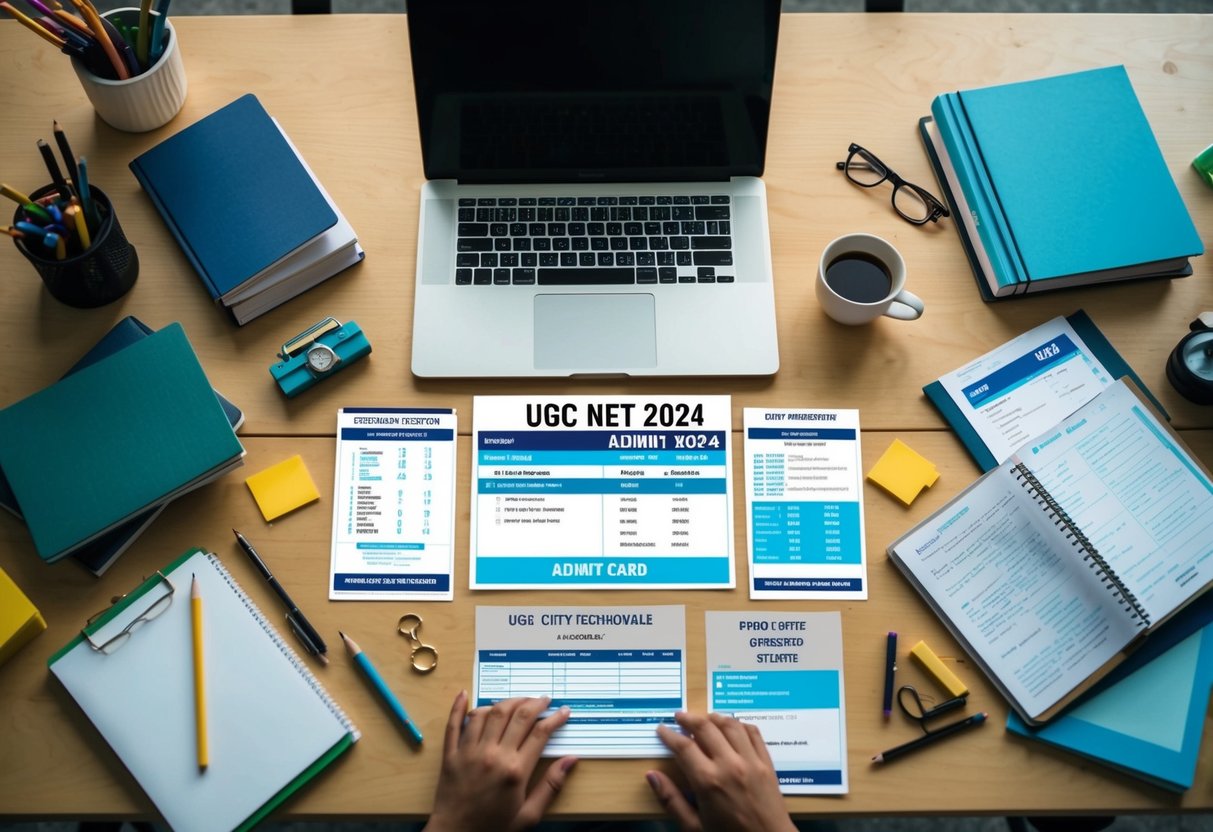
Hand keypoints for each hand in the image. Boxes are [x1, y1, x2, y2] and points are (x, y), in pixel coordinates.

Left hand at [423, 691, 576, 831]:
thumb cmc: (494, 829)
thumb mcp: (529, 816)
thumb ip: (551, 786)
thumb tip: (571, 759)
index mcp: (515, 771)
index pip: (540, 733)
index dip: (555, 718)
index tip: (564, 711)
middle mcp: (493, 755)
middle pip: (517, 716)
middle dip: (534, 703)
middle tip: (544, 699)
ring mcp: (470, 752)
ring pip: (489, 713)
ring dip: (506, 701)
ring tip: (518, 699)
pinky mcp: (451, 755)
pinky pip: (454, 724)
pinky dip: (458, 707)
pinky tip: (464, 694)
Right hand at [646, 711, 795, 831]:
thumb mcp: (694, 827)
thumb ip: (671, 800)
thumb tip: (651, 775)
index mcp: (708, 782)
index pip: (683, 747)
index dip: (669, 735)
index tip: (661, 729)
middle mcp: (730, 765)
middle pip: (705, 727)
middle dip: (689, 718)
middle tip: (679, 717)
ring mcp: (751, 761)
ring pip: (730, 725)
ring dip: (714, 717)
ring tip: (703, 718)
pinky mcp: (767, 763)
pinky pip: (753, 733)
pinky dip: (740, 724)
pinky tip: (731, 726)